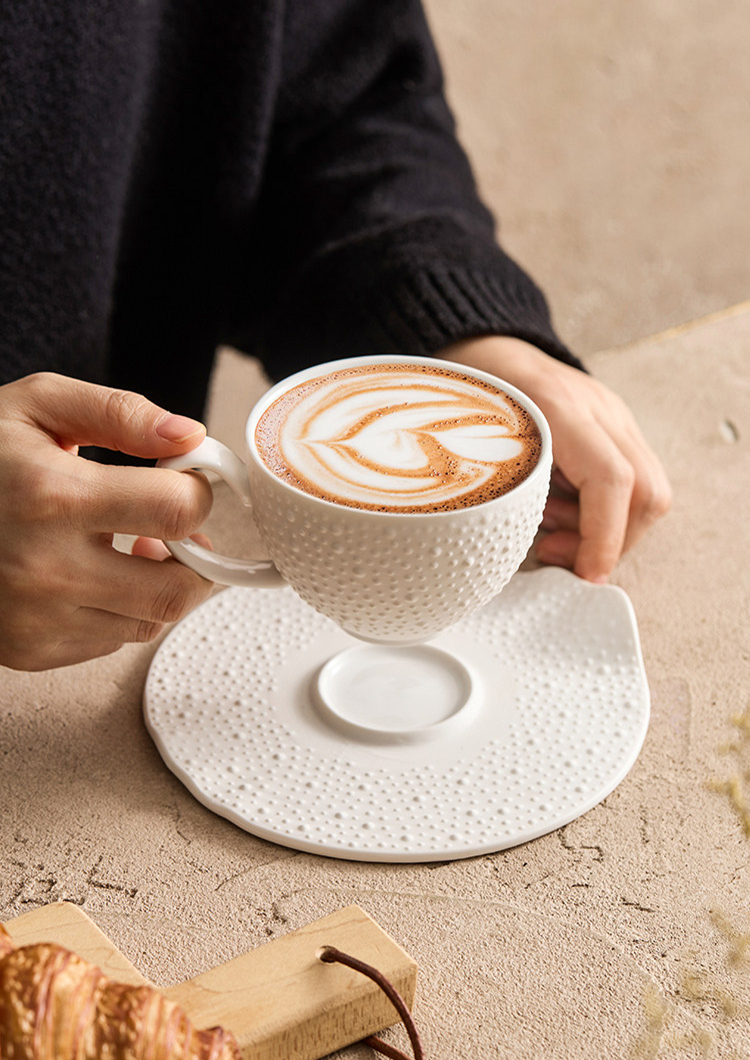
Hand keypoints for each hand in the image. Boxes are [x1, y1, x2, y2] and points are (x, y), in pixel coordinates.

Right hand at [0, 373, 214, 669]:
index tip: (183, 482)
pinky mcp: (31, 651)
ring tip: (125, 544)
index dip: (196, 492)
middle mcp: (46, 568)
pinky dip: (118, 610)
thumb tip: (187, 435)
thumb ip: (119, 414)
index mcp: (53, 496)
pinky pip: (112, 641)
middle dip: (194, 557)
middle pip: (178, 589)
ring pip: (150, 621)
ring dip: (156, 585)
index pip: (177, 511)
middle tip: (175, 529)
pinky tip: (89, 573)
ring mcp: (37, 619)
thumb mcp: (35, 407)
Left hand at [437, 336, 671, 582]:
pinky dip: (603, 510)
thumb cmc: (471, 395)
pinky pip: (634, 481)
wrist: (486, 347)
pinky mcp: (617, 429)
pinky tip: (559, 507)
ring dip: (606, 527)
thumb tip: (529, 550)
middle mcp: (600, 409)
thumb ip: (500, 484)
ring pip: (649, 490)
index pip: (613, 480)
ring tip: (551, 527)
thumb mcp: (469, 437)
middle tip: (558, 552)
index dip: (605, 537)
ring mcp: (615, 417)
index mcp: (561, 407)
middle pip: (647, 491)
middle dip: (612, 541)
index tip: (586, 574)